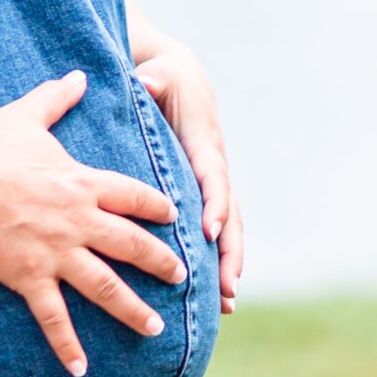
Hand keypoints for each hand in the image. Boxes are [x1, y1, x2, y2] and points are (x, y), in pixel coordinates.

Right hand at [0, 70, 185, 376]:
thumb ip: (58, 96)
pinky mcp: (30, 276)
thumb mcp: (27, 115)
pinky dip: (67, 345)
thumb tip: (78, 73)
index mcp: (82, 182)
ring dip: (133, 310)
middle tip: (182, 277)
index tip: (176, 216)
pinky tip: (81, 369)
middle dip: (160, 262)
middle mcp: (79, 220)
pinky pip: (54, 318)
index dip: (157, 207)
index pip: (133, 196)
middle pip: (132, 245)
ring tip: (155, 328)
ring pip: (106, 286)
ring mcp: (56, 252)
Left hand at [135, 41, 243, 313]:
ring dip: (229, 263)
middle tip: (227, 287)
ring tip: (227, 303)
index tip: (207, 232)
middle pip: (229, 214)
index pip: (212, 177)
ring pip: (228, 227)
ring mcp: (213, 182)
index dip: (213, 204)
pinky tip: (216, 292)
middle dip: (229, 251)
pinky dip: (220, 257)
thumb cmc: (164, 77)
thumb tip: (147, 83)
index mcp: (203, 143)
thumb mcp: (159, 74)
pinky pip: (217, 227)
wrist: (180, 76)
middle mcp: (214, 167)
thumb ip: (153, 81)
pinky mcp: (205, 191)